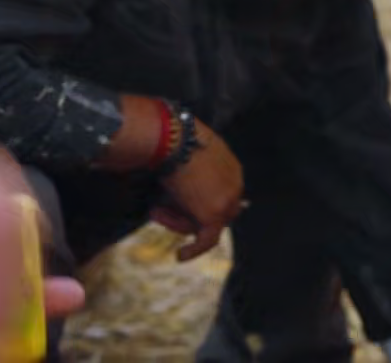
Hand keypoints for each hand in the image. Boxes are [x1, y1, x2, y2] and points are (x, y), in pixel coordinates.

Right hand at [153, 117, 243, 260]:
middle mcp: (235, 186)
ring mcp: (226, 202)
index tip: (174, 203)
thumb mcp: (189, 148)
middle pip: (214, 210)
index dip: (196, 201)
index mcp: (233, 168)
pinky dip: (195, 249)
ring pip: (203, 223)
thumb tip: (174, 162)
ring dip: (177, 222)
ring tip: (154, 212)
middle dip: (186, 213)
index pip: (219, 193)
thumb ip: (191, 161)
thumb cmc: (176, 135)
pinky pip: (207, 240)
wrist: (173, 137)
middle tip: (159, 209)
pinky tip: (180, 256)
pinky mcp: (213, 215)